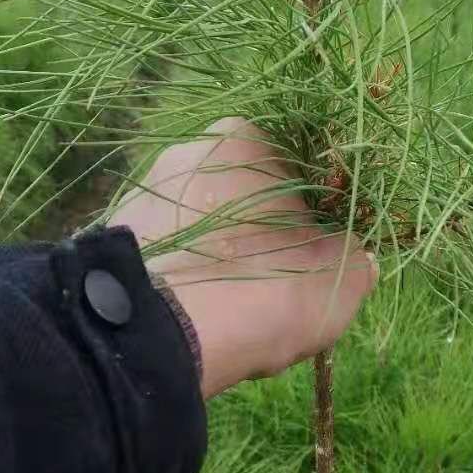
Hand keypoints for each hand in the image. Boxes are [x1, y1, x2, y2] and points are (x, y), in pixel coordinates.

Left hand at [112, 119, 377, 399]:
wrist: (163, 336)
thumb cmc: (265, 289)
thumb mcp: (340, 278)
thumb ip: (356, 256)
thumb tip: (358, 255)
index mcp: (245, 136)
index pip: (291, 166)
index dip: (308, 214)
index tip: (313, 254)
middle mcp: (186, 149)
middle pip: (240, 194)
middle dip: (257, 233)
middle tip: (271, 283)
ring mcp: (142, 191)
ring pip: (199, 224)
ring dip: (217, 254)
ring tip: (229, 304)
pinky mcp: (114, 234)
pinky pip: (164, 252)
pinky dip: (181, 274)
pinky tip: (193, 312)